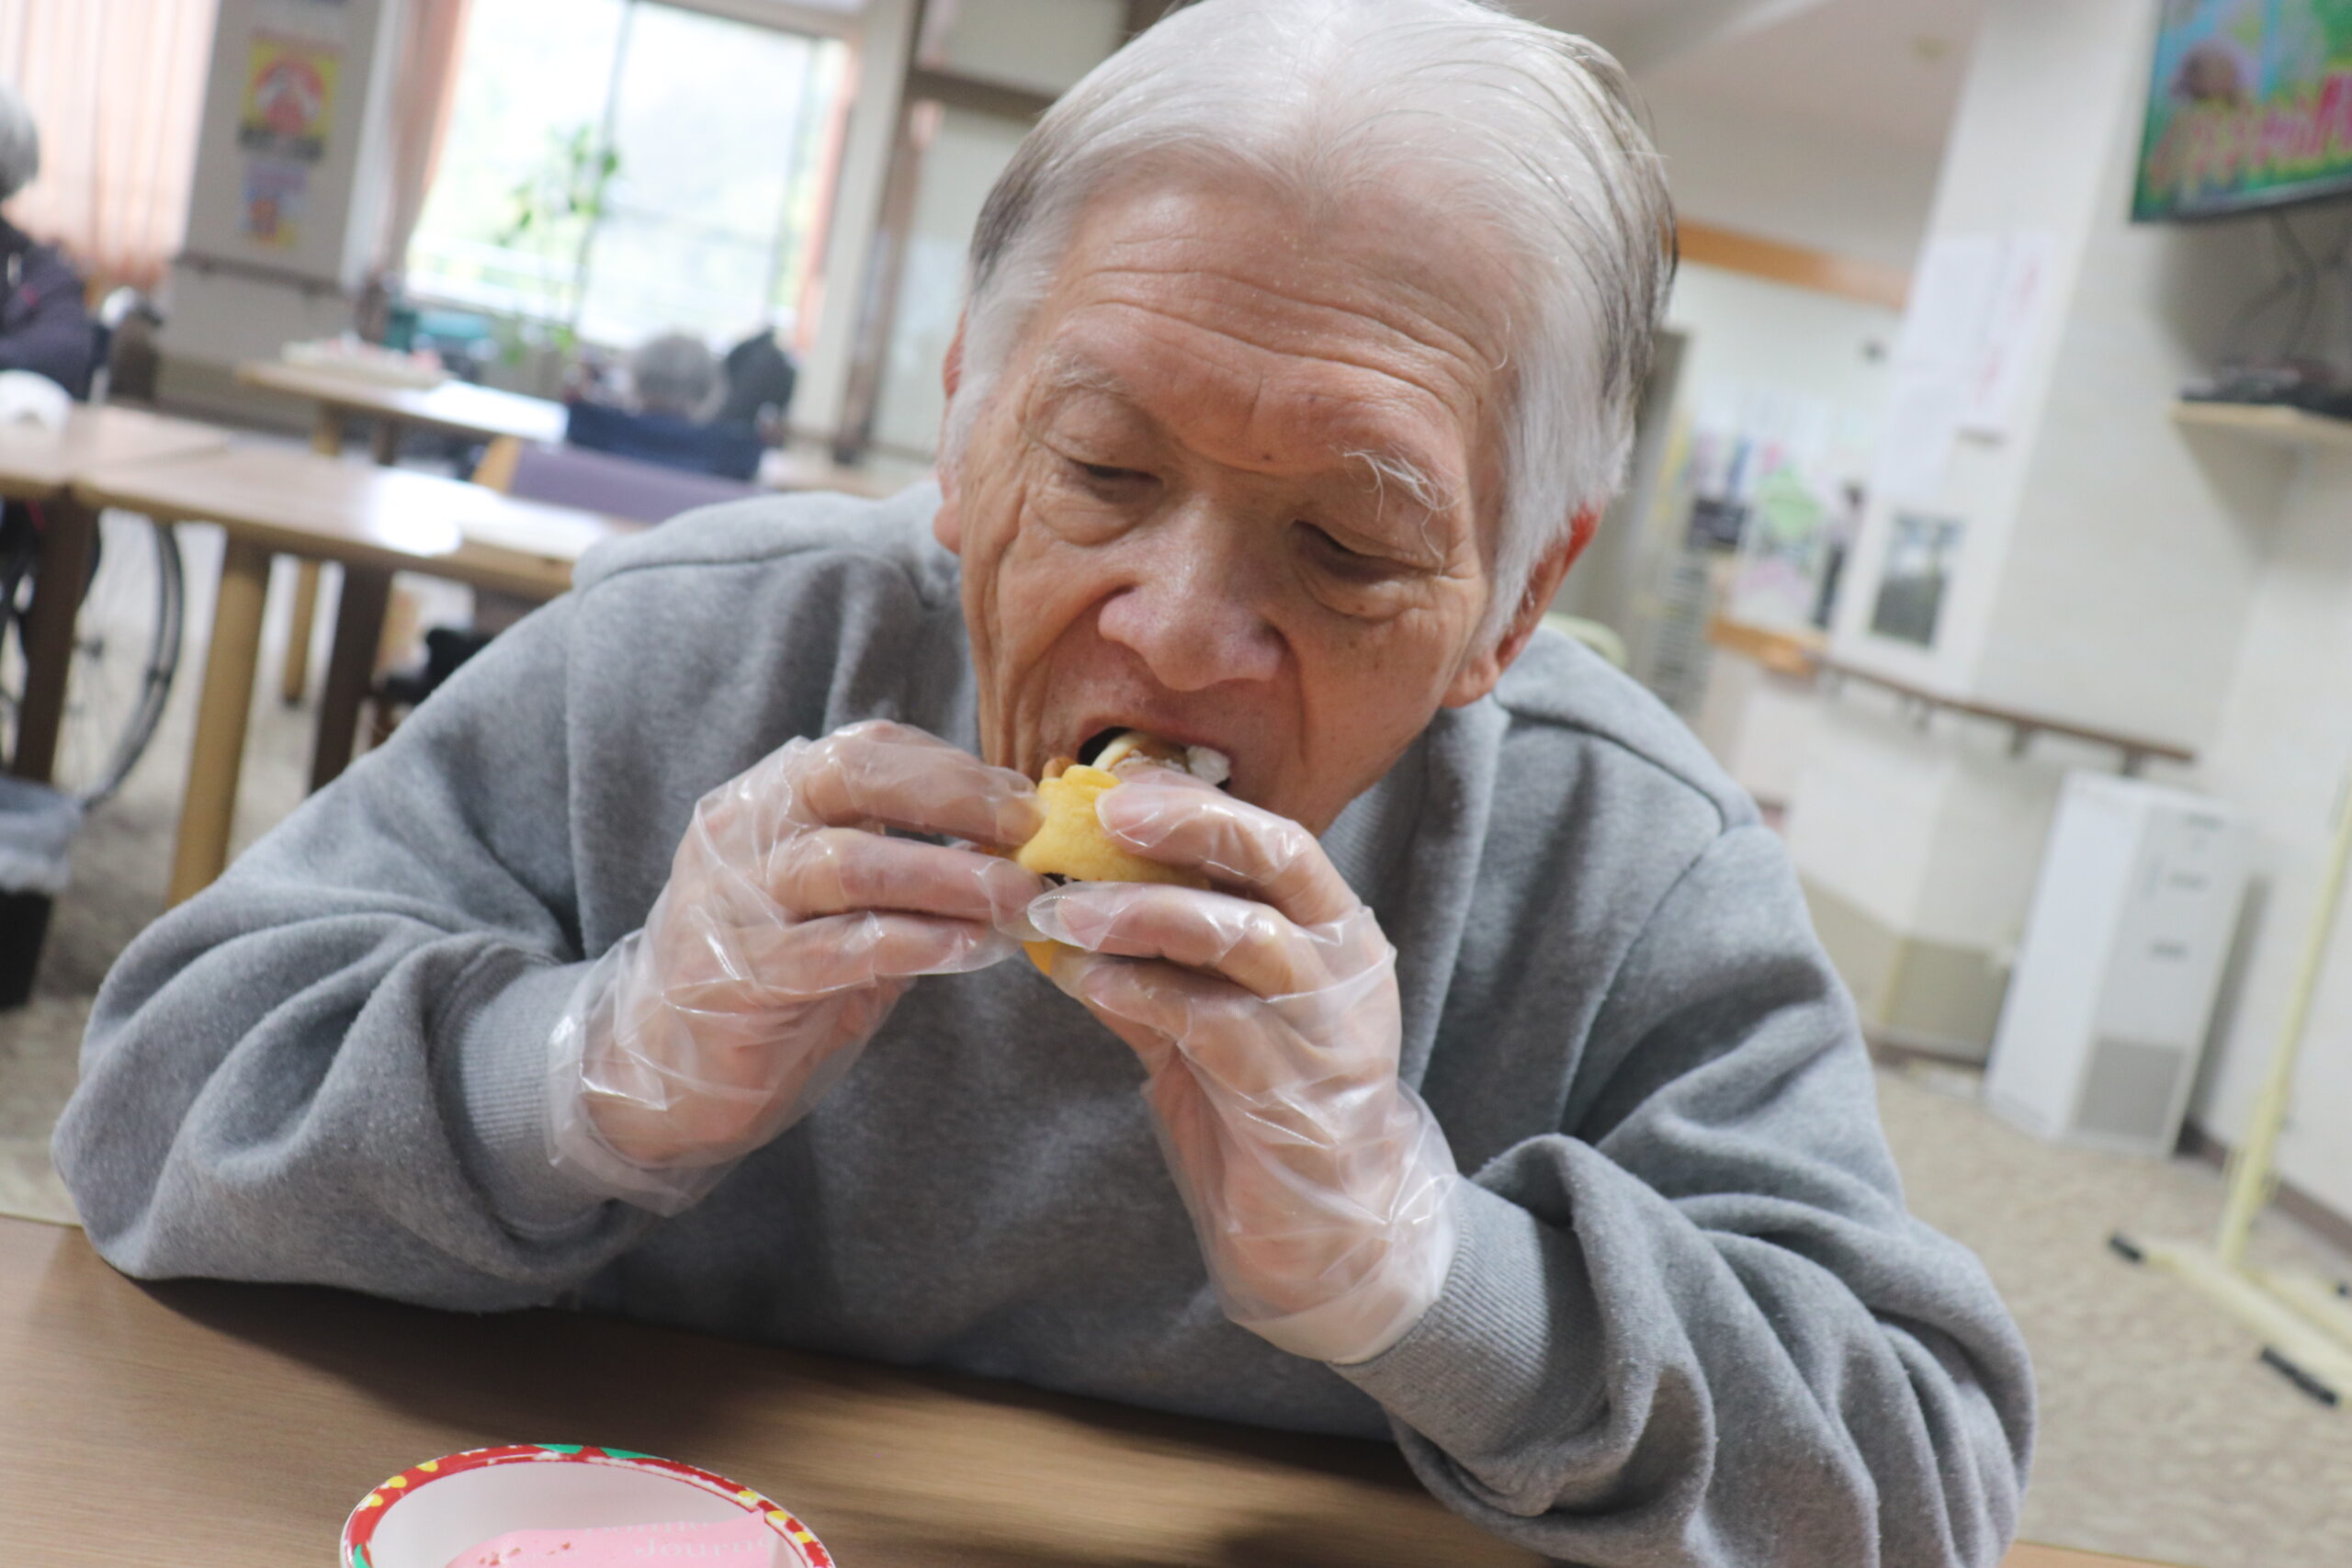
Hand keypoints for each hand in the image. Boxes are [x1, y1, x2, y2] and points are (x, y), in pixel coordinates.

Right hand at [548, 720, 1044, 1211]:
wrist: (658, 1066)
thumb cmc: (771, 970)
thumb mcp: (835, 902)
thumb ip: (905, 864)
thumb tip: (1011, 842)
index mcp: (767, 799)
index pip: (863, 750)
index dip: (950, 767)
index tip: (1019, 796)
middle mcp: (742, 834)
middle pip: (850, 780)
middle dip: (952, 797)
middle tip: (1026, 828)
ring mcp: (732, 903)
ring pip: (849, 863)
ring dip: (948, 876)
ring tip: (1017, 897)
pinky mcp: (738, 977)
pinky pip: (839, 950)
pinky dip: (915, 943)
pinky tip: (972, 949)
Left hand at [1026, 772, 1457, 1362]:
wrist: (1326, 1231)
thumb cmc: (1261, 1109)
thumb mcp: (1200, 1021)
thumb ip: (1151, 964)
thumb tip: (1060, 906)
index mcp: (1328, 930)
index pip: (1273, 839)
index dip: (1199, 801)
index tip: (1118, 779)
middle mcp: (1340, 964)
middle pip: (1278, 859)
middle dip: (1191, 823)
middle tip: (1102, 812)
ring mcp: (1324, 1026)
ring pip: (1243, 936)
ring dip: (1145, 911)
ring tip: (1064, 910)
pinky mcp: (1294, 1091)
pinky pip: (1212, 1022)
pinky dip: (1142, 991)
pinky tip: (1084, 979)